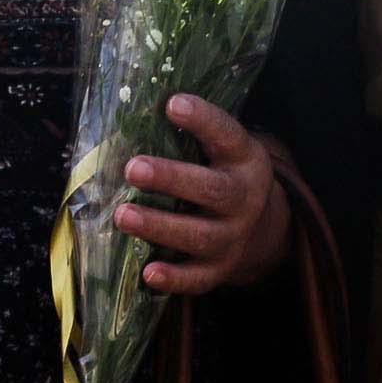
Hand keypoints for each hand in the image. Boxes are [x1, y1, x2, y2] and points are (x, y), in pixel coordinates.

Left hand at [116, 96, 290, 293]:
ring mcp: (234, 237)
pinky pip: (199, 279)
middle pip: (213, 190)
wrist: (258, 225)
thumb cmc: (220, 173)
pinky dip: (175, 279)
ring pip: (201, 236)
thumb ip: (187, 136)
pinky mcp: (220, 269)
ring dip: (161, 227)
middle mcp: (245, 199)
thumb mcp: (219, 149)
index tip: (172, 103)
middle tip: (133, 168)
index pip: (227, 135)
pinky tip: (148, 273)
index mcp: (245, 159)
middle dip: (172, 180)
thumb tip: (129, 110)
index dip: (203, 119)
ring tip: (123, 215)